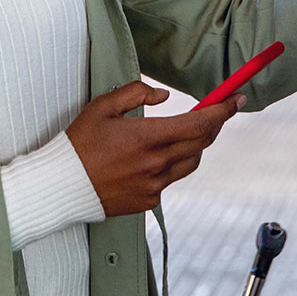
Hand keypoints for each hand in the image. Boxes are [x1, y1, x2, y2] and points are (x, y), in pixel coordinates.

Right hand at [66, 80, 241, 215]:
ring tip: (188, 131)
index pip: (199, 123)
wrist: (60, 186)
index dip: (222, 111)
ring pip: (190, 163)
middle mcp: (156, 164)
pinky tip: (156, 156)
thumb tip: (164, 96)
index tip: (236, 99)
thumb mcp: (104, 106)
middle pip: (201, 143)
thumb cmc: (79, 143)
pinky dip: (172, 164)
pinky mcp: (147, 202)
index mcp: (148, 137)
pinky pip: (170, 180)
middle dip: (214, 124)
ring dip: (196, 145)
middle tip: (218, 110)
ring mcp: (153, 186)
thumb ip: (137, 93)